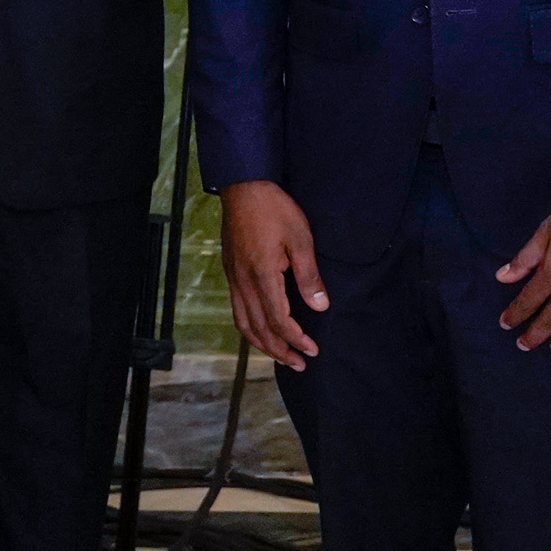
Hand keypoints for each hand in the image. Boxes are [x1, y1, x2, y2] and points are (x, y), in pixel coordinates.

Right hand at [220, 180, 327, 370]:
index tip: (312, 350)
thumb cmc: (275, 209)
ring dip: (262, 344)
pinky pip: (237, 310)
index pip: (278, 320)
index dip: (295, 339)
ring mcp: (234, 277)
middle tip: (299, 364)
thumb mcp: (301, 238)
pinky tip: (261, 329)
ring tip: (281, 355)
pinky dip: (249, 327)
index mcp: (262, 275)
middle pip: (258, 329)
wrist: (244, 187)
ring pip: (243, 323)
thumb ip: (309, 276)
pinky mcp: (231, 271)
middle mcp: (243, 282)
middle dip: (279, 351)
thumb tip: (320, 307)